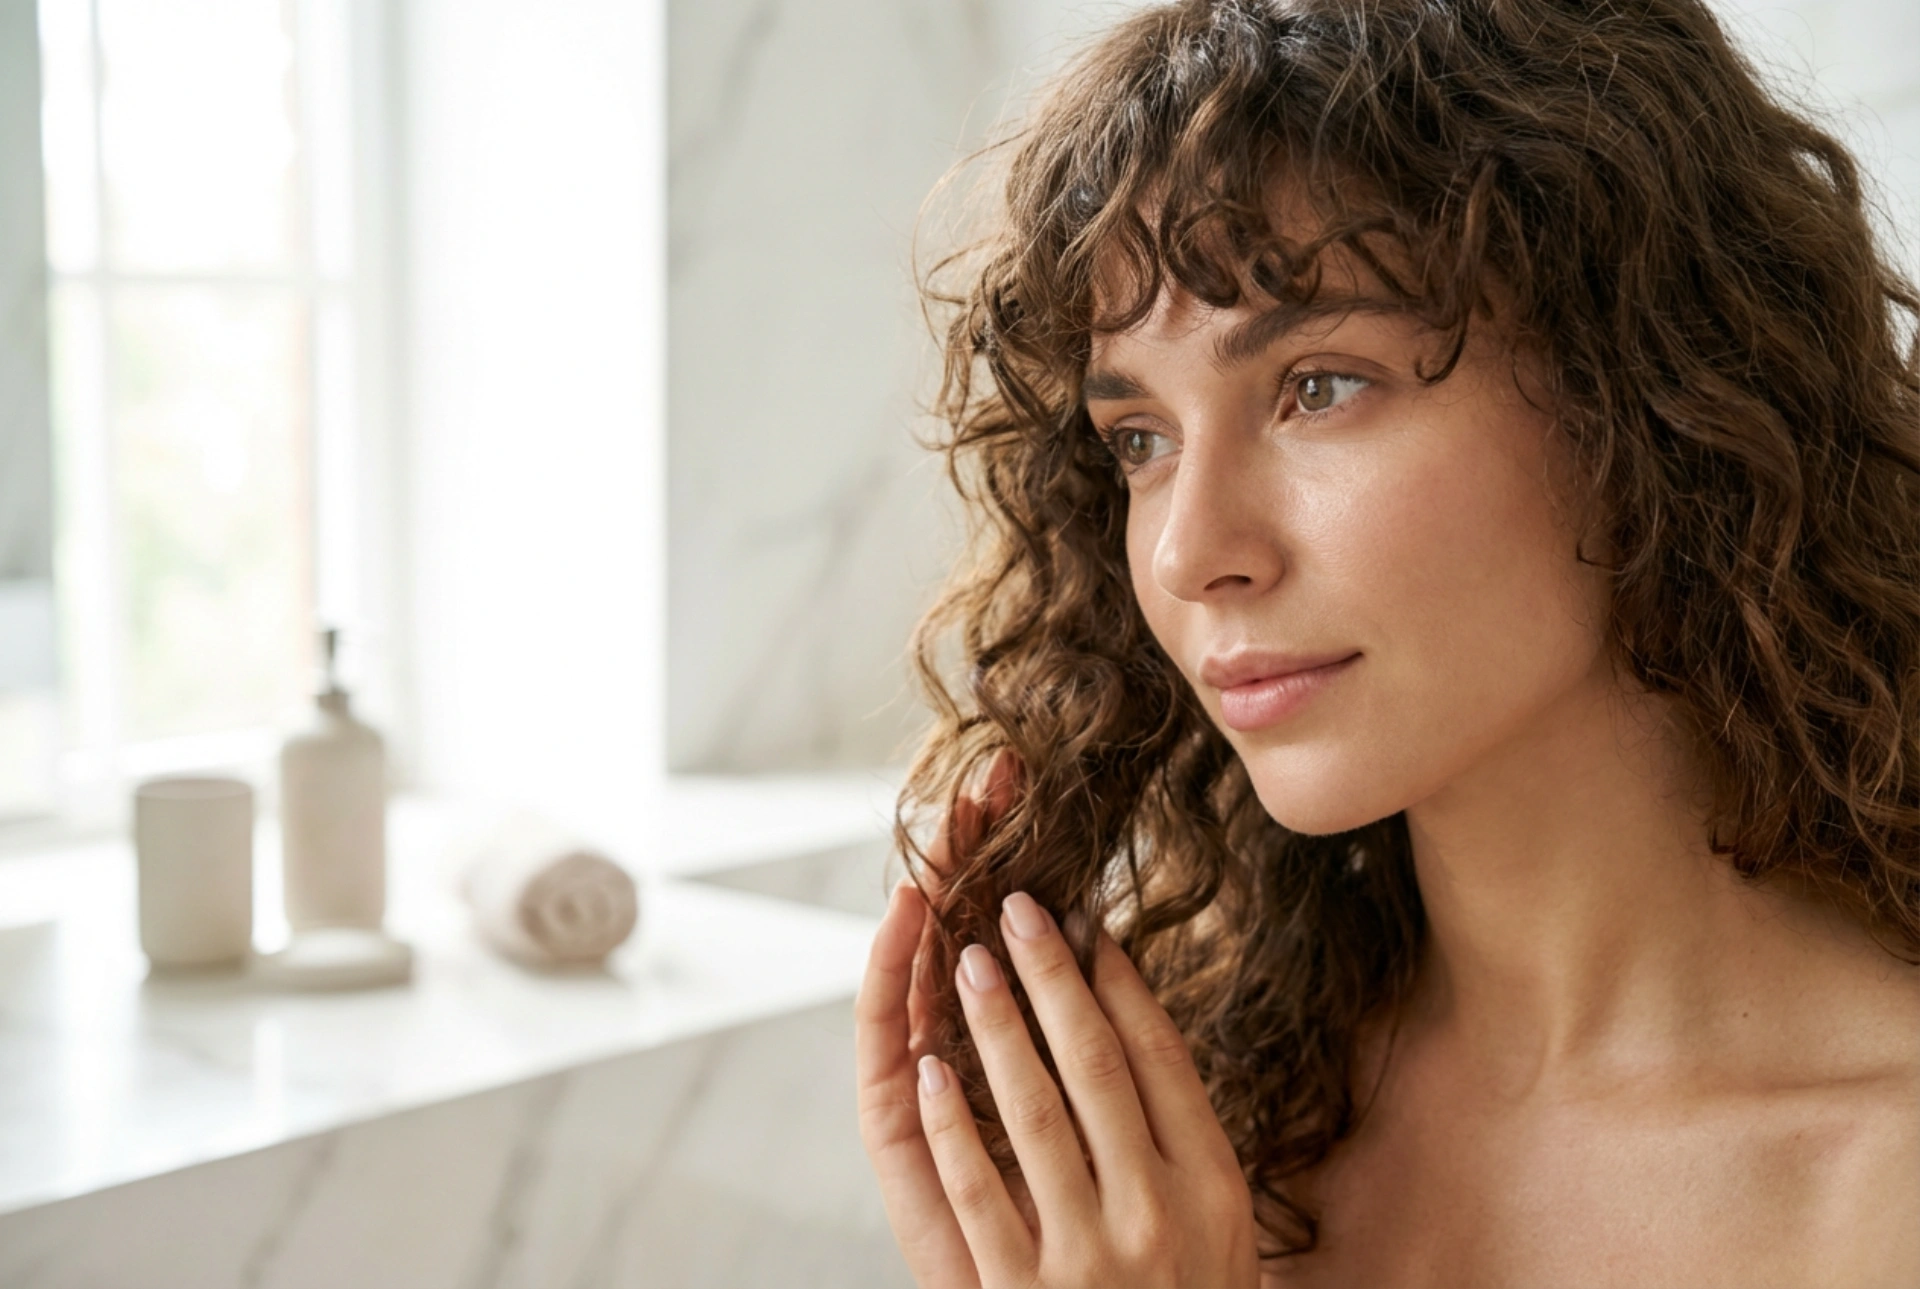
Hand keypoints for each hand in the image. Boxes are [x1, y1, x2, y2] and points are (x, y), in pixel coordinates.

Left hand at [857, 880, 1260, 1287]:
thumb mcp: (1212, 1226)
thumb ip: (1175, 1139)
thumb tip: (1128, 1020)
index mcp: (1212, 1187)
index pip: (1160, 1058)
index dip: (1117, 981)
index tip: (1081, 920)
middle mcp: (1158, 1215)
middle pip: (1096, 1065)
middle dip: (1050, 975)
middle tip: (1014, 905)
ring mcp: (1089, 1259)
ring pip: (1033, 1112)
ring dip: (994, 1026)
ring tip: (967, 960)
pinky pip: (979, 1192)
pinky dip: (952, 1124)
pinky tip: (930, 1069)